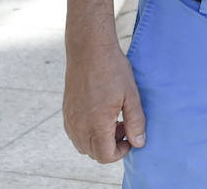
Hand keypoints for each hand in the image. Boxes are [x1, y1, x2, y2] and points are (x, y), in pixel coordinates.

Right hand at [63, 39, 144, 162]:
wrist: (89, 50)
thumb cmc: (112, 70)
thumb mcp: (131, 95)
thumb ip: (136, 122)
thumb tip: (139, 143)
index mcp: (96, 124)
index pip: (105, 156)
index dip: (121, 152)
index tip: (131, 136)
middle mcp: (79, 126)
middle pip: (94, 153)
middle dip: (112, 146)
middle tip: (124, 125)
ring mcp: (70, 120)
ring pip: (83, 145)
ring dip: (99, 140)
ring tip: (114, 119)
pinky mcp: (66, 112)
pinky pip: (75, 134)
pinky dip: (88, 132)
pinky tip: (100, 114)